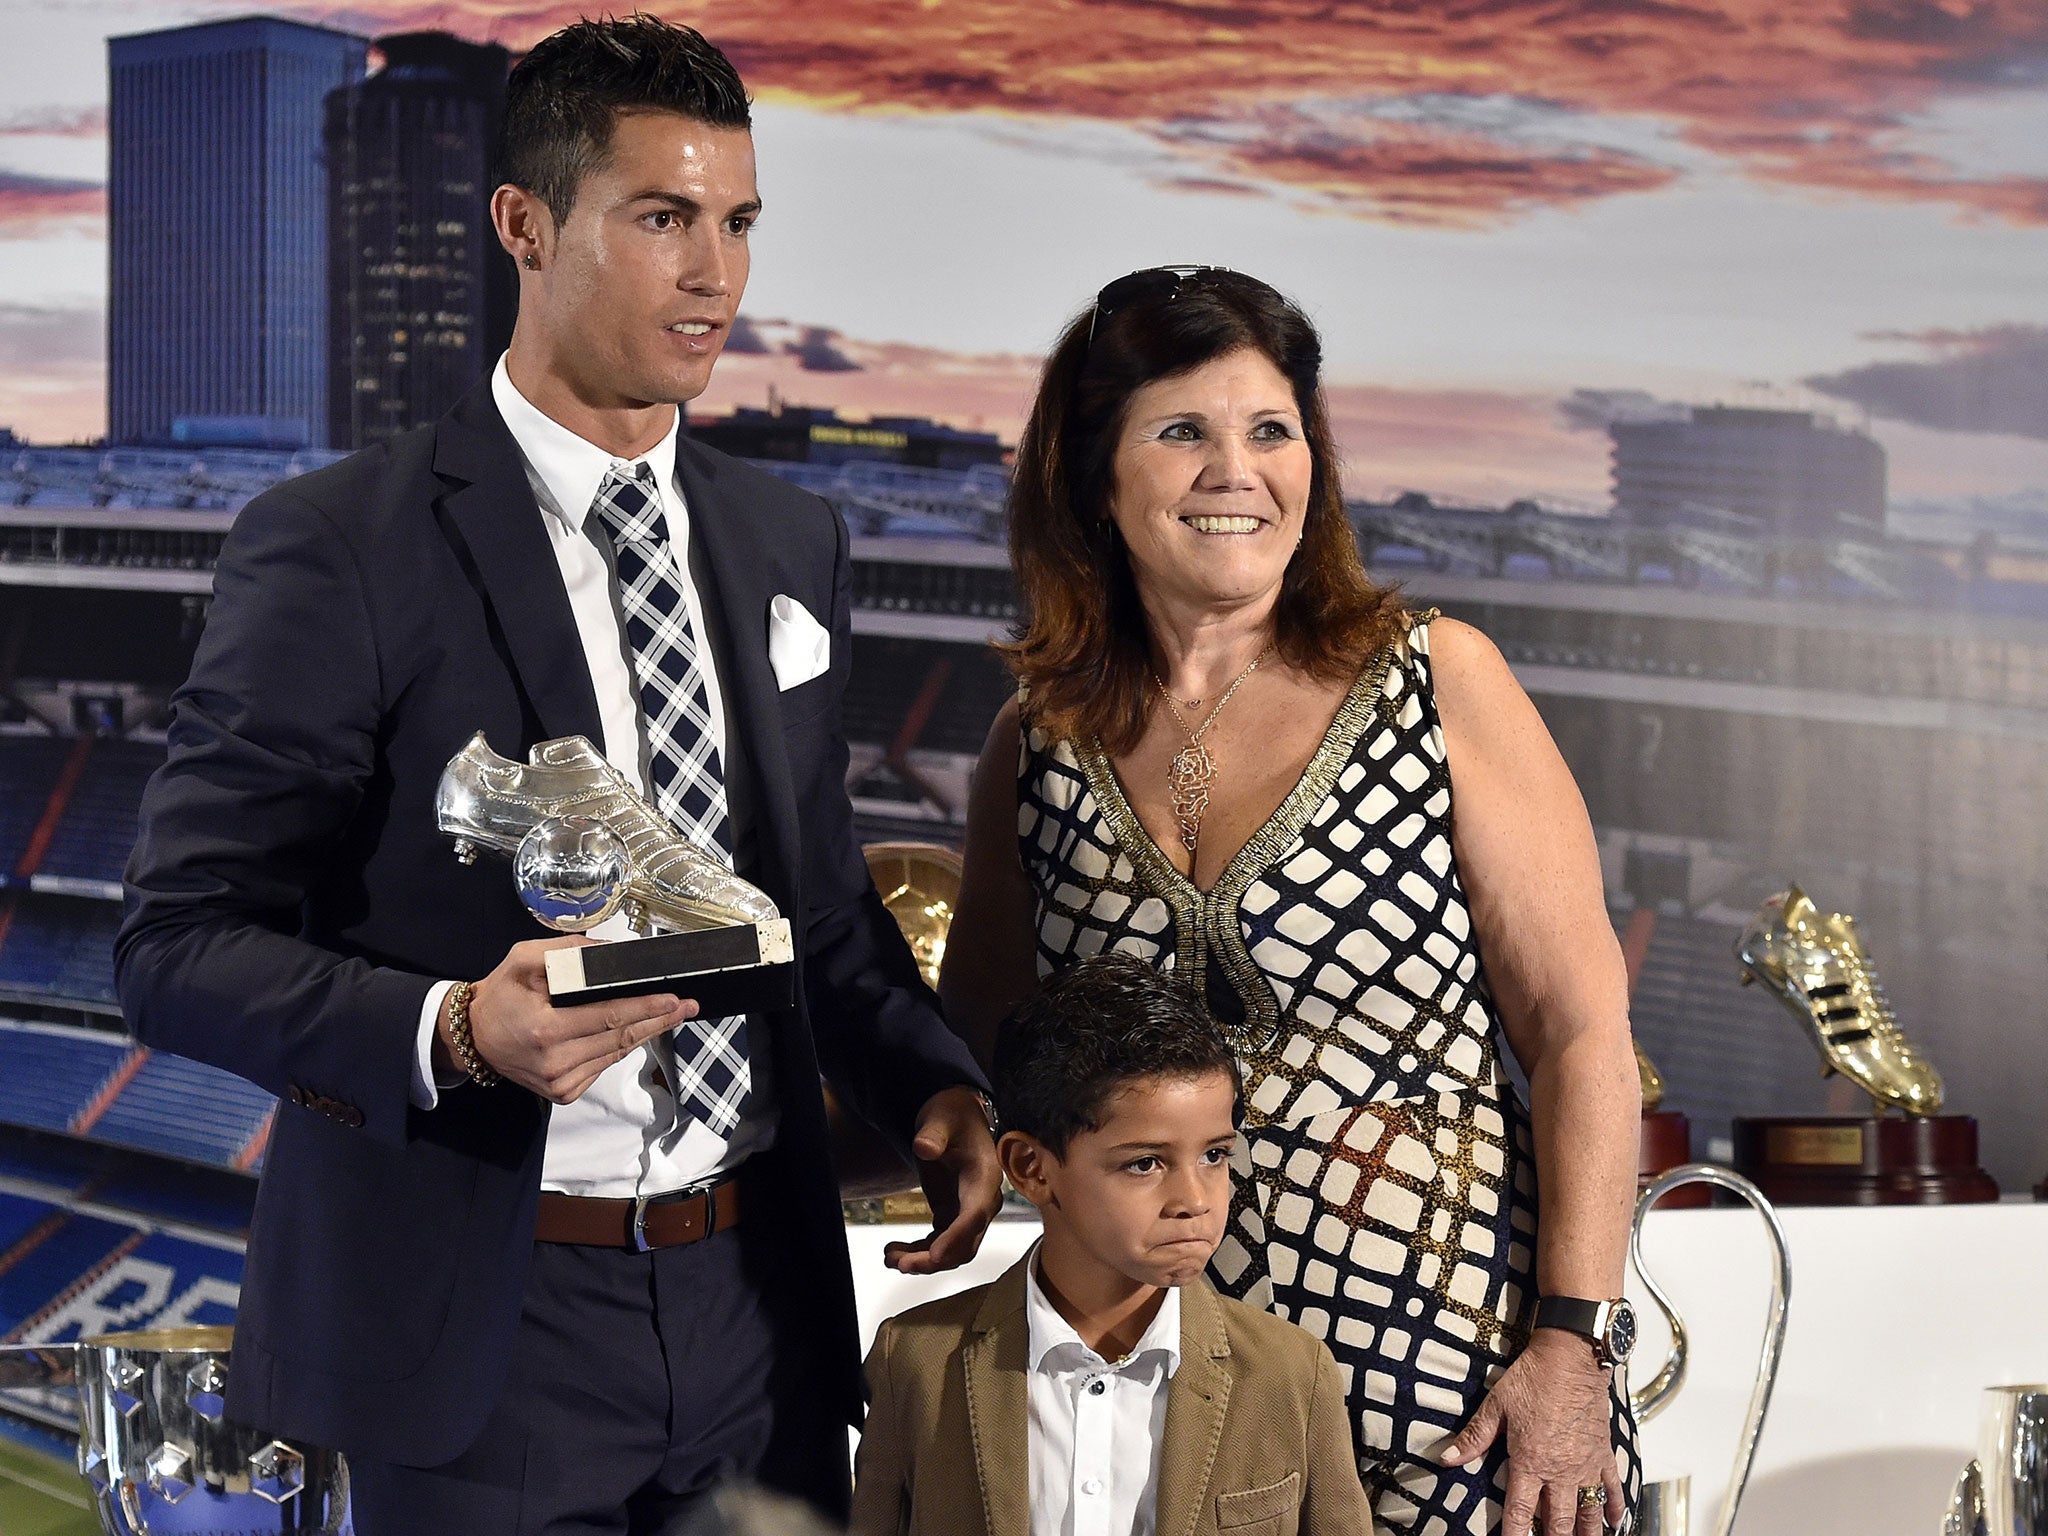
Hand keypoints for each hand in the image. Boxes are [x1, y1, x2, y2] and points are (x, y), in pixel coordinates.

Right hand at [448, 937, 694, 1104]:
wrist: (472, 1038)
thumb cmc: (500, 995)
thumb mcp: (523, 959)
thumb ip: (566, 952)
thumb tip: (610, 952)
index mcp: (546, 1029)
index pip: (609, 1016)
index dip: (645, 1008)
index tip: (674, 999)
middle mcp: (555, 1062)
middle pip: (620, 1038)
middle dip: (658, 1020)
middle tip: (688, 1006)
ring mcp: (560, 1083)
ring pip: (615, 1054)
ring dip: (645, 1032)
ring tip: (670, 1014)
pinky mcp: (563, 1093)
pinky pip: (602, 1065)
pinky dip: (620, 1046)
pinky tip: (636, 1030)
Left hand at [882, 1086, 1002, 1274]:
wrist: (957, 1116)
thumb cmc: (952, 1115)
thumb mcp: (941, 1117)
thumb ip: (934, 1134)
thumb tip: (924, 1148)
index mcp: (985, 1177)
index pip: (975, 1215)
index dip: (957, 1238)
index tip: (936, 1257)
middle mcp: (983, 1201)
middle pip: (966, 1243)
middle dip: (935, 1259)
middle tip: (902, 1264)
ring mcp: (968, 1212)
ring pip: (952, 1251)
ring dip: (923, 1261)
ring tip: (889, 1258)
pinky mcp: (953, 1215)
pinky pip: (939, 1244)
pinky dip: (918, 1252)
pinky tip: (893, 1251)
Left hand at [1438, 1328, 1622, 1534]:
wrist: (1571, 1356)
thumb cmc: (1534, 1377)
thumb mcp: (1496, 1405)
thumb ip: (1473, 1437)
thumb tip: (1447, 1458)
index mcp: (1530, 1461)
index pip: (1521, 1512)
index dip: (1516, 1535)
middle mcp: (1561, 1470)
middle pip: (1558, 1522)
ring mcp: (1586, 1464)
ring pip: (1588, 1513)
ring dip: (1585, 1533)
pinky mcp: (1603, 1454)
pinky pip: (1613, 1488)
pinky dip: (1613, 1507)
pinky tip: (1612, 1523)